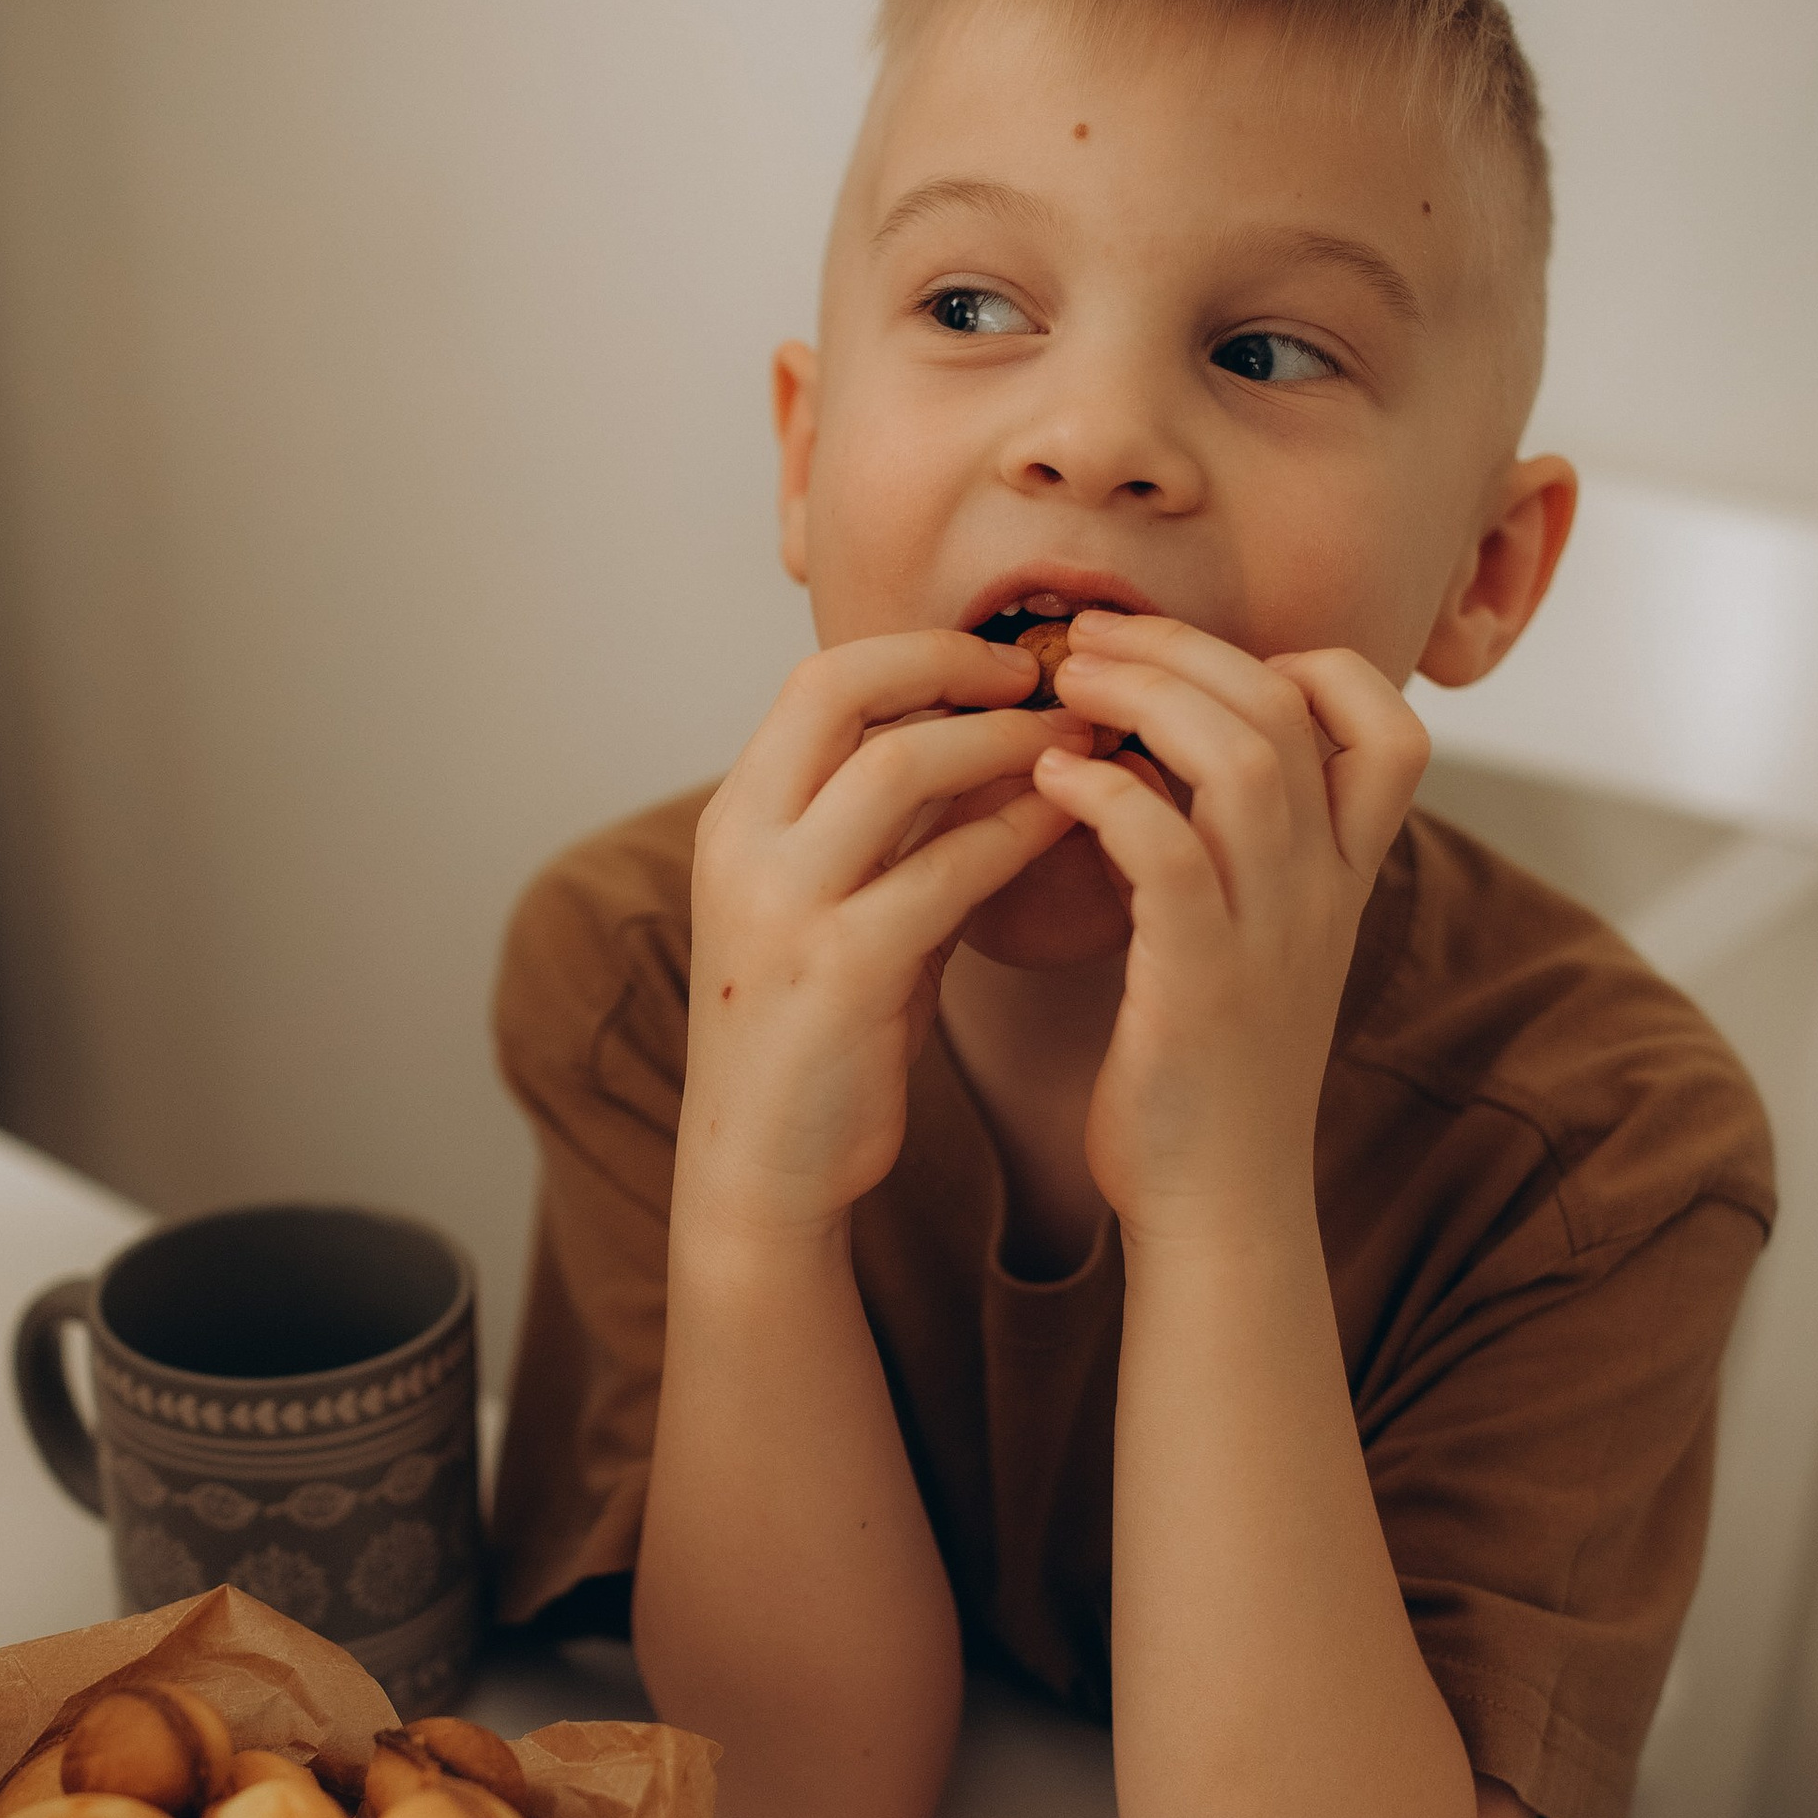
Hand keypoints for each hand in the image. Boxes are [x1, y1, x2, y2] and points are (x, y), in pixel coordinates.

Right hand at [681, 633, 1080, 1243]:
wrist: (762, 1167)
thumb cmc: (816, 1037)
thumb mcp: (834, 908)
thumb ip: (887, 833)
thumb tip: (986, 746)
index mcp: (735, 820)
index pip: (820, 680)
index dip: (920, 651)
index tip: (1005, 663)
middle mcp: (744, 847)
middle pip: (843, 691)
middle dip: (957, 666)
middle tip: (1050, 678)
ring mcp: (783, 907)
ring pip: (899, 767)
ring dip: (1003, 740)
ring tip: (1081, 739)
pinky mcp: (837, 974)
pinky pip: (944, 871)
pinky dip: (1016, 832)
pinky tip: (1074, 821)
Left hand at [1034, 617, 1427, 1231]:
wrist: (1217, 1208)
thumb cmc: (1207, 1069)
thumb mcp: (1254, 944)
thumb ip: (1239, 854)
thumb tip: (1162, 757)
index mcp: (1342, 878)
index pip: (1392, 728)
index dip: (1317, 668)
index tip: (1213, 666)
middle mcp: (1321, 893)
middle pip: (1289, 709)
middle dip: (1183, 649)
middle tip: (1090, 638)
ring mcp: (1269, 936)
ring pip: (1240, 760)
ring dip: (1143, 697)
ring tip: (1063, 684)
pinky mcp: (1199, 984)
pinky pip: (1166, 853)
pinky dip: (1106, 796)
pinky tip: (1050, 778)